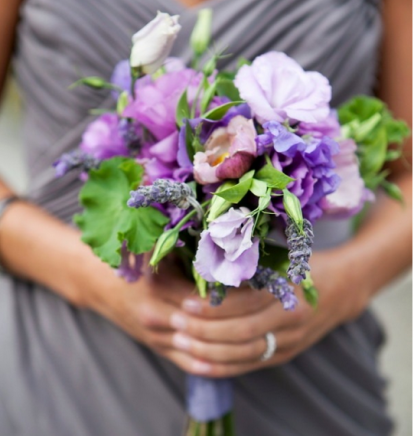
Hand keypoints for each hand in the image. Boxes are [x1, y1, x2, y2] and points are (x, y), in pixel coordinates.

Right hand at [84, 254, 277, 373]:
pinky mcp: (158, 348)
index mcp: (159, 288)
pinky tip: (234, 357)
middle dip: (238, 321)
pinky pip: (189, 362)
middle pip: (208, 326)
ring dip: (230, 343)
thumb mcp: (155, 247)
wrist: (99, 283)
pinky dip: (212, 362)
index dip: (235, 296)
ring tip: (259, 333)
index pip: (207, 300)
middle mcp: (158, 317)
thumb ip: (186, 247)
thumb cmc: (130, 258)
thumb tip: (224, 241)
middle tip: (268, 312)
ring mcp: (157, 337)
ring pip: (201, 348)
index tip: (261, 288)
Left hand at [160, 250, 367, 377]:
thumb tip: (206, 258)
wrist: (344, 287)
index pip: (244, 306)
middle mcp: (291, 321)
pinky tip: (200, 364)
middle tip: (175, 324)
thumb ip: (249, 259)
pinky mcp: (286, 353)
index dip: (212, 307)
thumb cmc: (305, 262)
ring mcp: (290, 341)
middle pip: (241, 334)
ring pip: (244, 354)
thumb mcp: (281, 255)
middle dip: (204, 332)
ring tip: (180, 343)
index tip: (184, 302)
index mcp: (289, 292)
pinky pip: (251, 365)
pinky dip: (224, 367)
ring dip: (209, 352)